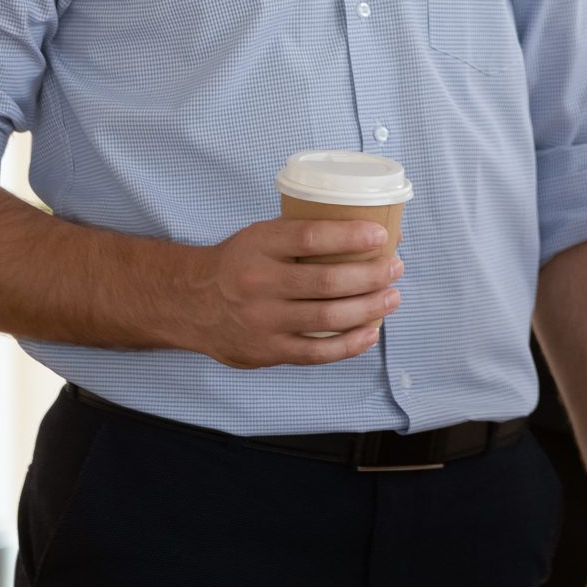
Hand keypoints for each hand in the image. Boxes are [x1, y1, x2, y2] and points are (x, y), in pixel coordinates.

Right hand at [183, 216, 401, 367]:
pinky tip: (371, 333)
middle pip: (327, 281)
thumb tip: (372, 234)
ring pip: (328, 317)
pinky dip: (349, 344)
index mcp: (259, 246)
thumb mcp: (261, 238)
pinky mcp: (267, 350)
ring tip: (392, 298)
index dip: (350, 236)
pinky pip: (316, 352)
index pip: (310, 237)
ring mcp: (262, 320)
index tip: (381, 235)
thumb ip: (303, 236)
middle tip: (395, 268)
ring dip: (369, 308)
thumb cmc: (241, 264)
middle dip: (371, 276)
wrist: (191, 304)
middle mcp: (258, 283)